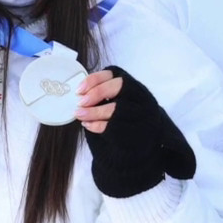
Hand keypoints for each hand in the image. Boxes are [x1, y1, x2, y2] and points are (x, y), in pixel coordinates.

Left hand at [80, 66, 198, 197]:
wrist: (140, 147)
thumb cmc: (123, 122)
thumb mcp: (117, 104)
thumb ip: (103, 96)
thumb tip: (79, 94)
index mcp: (134, 87)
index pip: (115, 74)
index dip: (95, 80)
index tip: (79, 90)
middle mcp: (142, 97)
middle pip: (119, 87)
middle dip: (96, 94)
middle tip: (80, 102)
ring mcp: (143, 114)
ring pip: (117, 107)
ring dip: (93, 111)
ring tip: (79, 114)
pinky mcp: (140, 131)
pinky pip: (116, 127)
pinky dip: (97, 125)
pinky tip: (88, 125)